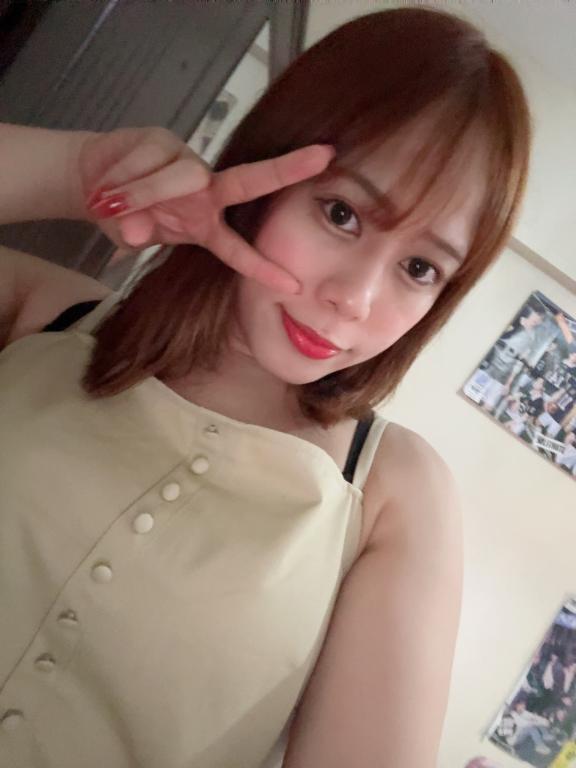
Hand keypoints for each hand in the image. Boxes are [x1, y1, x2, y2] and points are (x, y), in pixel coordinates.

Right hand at [79, 126, 334, 293]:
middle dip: (285, 170)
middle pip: (249, 181)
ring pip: (180, 177)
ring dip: (141, 192)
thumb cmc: (123, 214)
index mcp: (206, 225)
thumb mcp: (133, 235)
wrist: (92, 180)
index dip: (263, 269)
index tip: (295, 286)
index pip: (239, 251)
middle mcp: (206, 192)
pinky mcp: (163, 140)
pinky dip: (121, 176)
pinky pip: (146, 160)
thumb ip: (138, 233)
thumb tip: (133, 227)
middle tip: (324, 157)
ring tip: (107, 200)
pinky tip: (104, 181)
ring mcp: (187, 163)